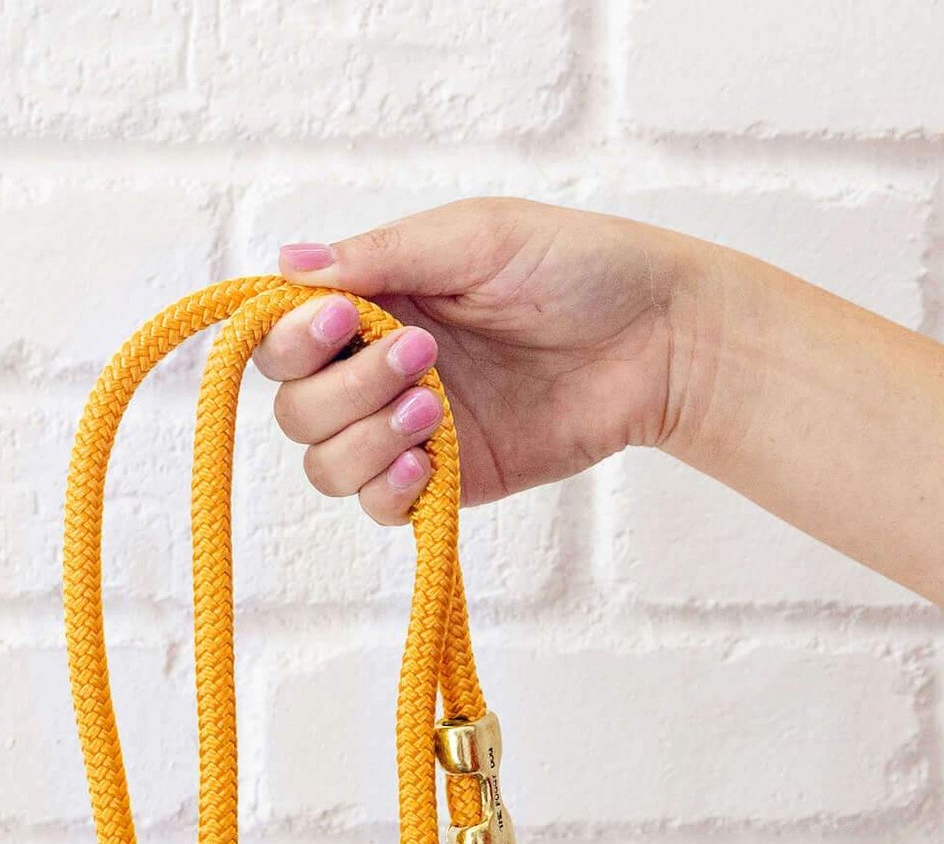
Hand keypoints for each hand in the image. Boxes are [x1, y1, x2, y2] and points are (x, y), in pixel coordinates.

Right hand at [256, 198, 703, 522]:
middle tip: (423, 356)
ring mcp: (410, 431)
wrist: (658, 342)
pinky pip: (379, 507)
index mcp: (376, 301)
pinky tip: (430, 464)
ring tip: (436, 409)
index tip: (340, 318)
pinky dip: (388, 489)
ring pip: (326, 464)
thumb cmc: (577, 270)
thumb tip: (287, 263)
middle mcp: (378, 369)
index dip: (293, 339)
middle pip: (296, 409)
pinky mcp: (447, 482)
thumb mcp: (475, 238)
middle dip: (343, 389)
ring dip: (365, 438)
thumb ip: (382, 257)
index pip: (285, 338)